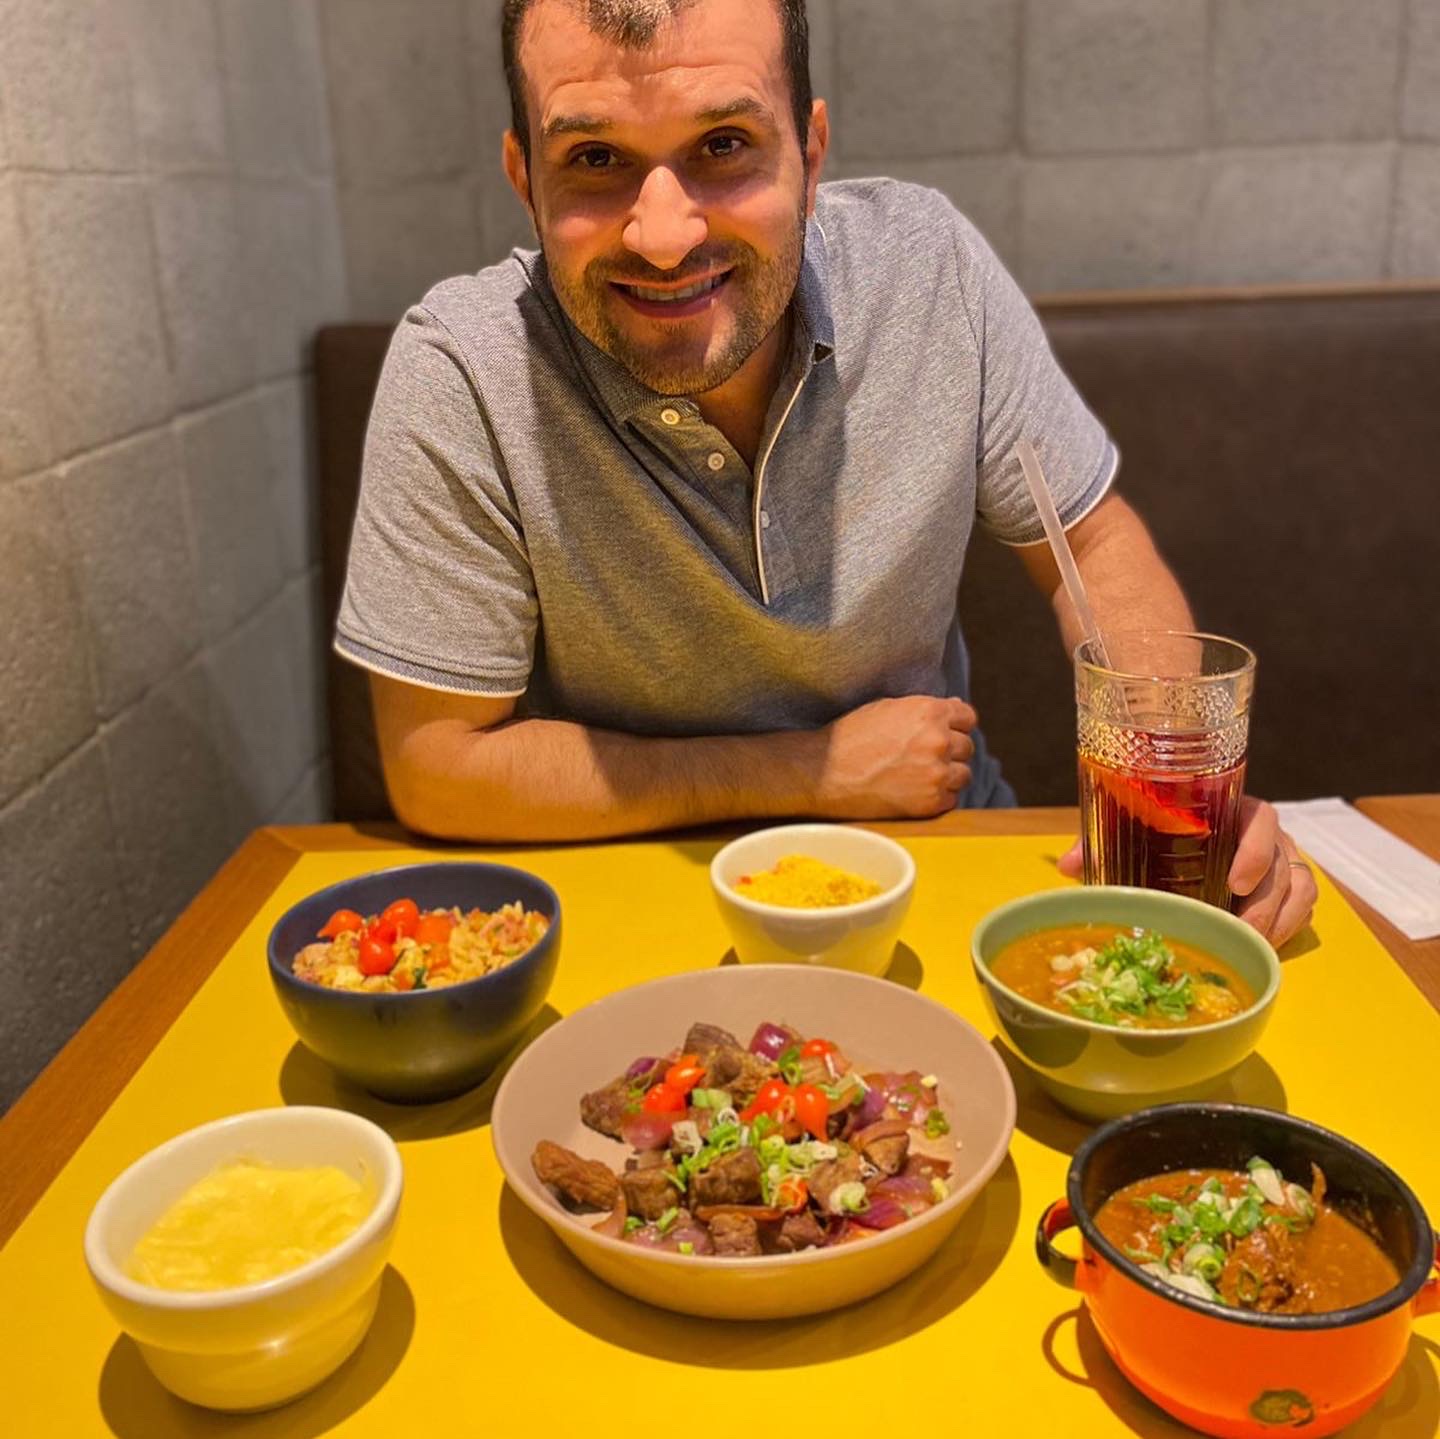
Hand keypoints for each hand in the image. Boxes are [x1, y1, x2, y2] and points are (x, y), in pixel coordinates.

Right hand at [816, 696, 975, 818]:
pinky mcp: (930, 802)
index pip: (968, 717)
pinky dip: (937, 797)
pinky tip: (912, 791)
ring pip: (963, 774)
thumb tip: (955, 708)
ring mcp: (936, 774)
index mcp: (929, 712)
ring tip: (918, 776)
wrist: (825, 772)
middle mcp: (938, 741)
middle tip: (922, 758)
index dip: (955, 725)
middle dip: (949, 752)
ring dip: (947, 776)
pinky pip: (951, 799)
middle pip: (967, 747)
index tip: (943, 734)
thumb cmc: (851, 737)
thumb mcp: (888, 708)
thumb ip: (924, 709)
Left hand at [1056, 795, 1316, 946]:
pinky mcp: (1290, 886)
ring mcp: (1282, 859)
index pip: (1262, 819)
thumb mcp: (1132, 834)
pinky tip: (1265, 947)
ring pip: (1299, 888)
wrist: (1180, 843)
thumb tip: (1065, 866)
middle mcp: (1264, 833)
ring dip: (1279, 921)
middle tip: (1241, 932)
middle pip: (1283, 862)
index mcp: (1232, 809)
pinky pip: (1304, 906)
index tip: (1234, 882)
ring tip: (1253, 947)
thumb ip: (1101, 843)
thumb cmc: (1159, 834)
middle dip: (1265, 903)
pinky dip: (1289, 927)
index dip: (1256, 849)